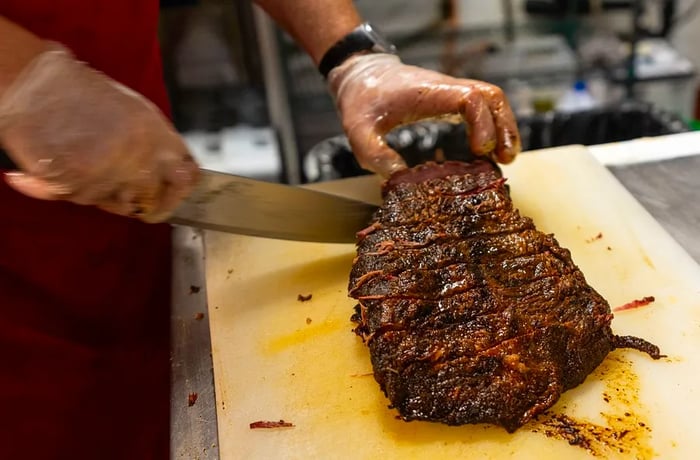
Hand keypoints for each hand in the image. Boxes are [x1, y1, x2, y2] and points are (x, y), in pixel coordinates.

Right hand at [0, 43, 198, 221]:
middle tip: (130, 194)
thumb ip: (158, 145)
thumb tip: (173, 171)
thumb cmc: (84, 93)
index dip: (182, 188)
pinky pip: (83, 201)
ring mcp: (110, 178)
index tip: (175, 191)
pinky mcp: (78, 189)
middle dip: (145, 202)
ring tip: (91, 169)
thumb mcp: (136, 113)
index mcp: (159, 139)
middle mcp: (140, 162)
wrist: (38, 86)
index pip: (188, 178)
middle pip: (157, 203)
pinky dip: (70, 190)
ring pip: (121, 206)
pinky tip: (62, 168)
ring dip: (109, 196)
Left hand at [328, 53, 520, 176]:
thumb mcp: (358, 131)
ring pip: (491, 99)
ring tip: (506, 158)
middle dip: (505, 127)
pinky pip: (482, 106)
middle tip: (506, 160)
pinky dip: (492, 126)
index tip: (481, 151)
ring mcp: (450, 92)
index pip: (470, 98)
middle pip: (491, 96)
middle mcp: (446, 88)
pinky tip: (490, 152)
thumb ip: (375, 155)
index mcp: (428, 93)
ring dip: (503, 127)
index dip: (483, 123)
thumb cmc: (361, 101)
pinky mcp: (450, 99)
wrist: (360, 75)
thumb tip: (399, 180)